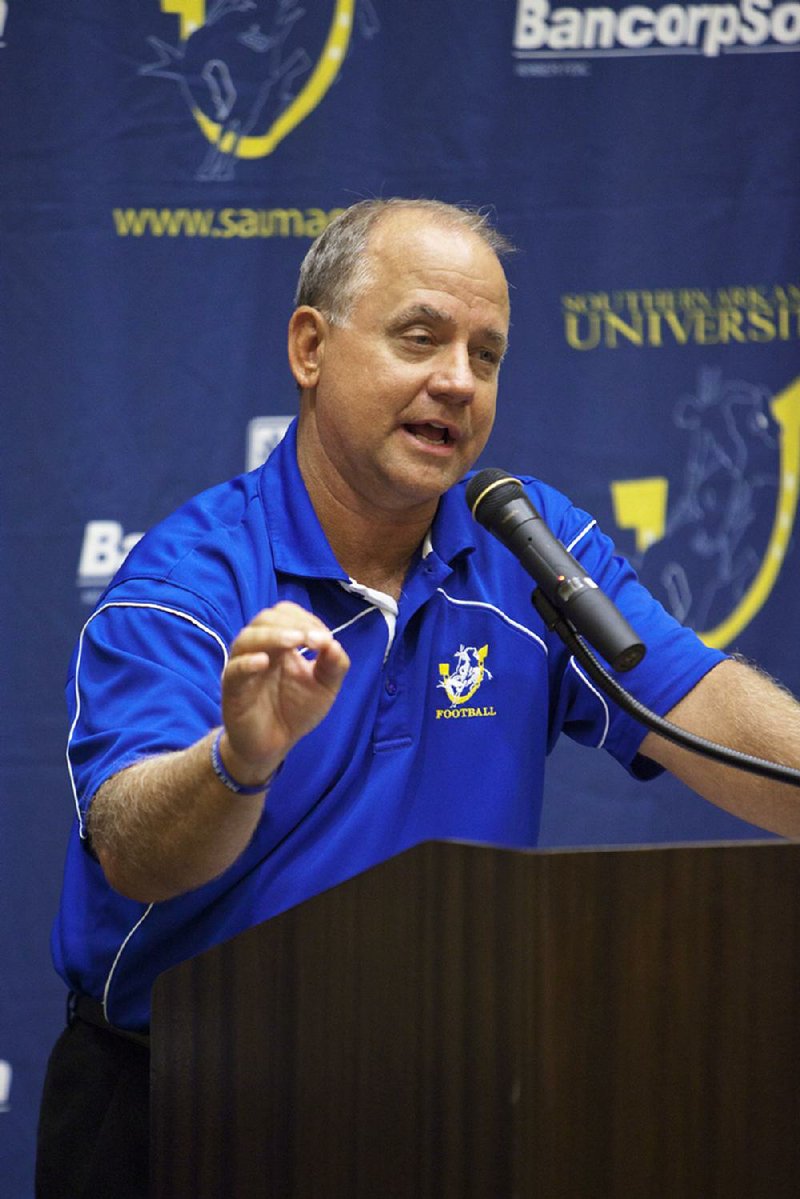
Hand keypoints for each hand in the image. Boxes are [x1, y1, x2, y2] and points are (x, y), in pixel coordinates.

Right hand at [219, 602, 349, 783]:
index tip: (325, 638)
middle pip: (265, 619)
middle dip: (292, 624)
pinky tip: (264, 662)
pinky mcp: (232, 688)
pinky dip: (247, 663)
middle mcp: (259, 648)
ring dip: (272, 635)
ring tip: (295, 641)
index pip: (285, 614)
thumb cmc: (296, 710)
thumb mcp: (324, 687)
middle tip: (314, 640)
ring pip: (247, 638)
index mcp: (280, 643)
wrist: (273, 745)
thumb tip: (334, 642)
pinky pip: (234, 669)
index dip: (305, 619)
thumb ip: (334, 665)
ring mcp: (243, 666)